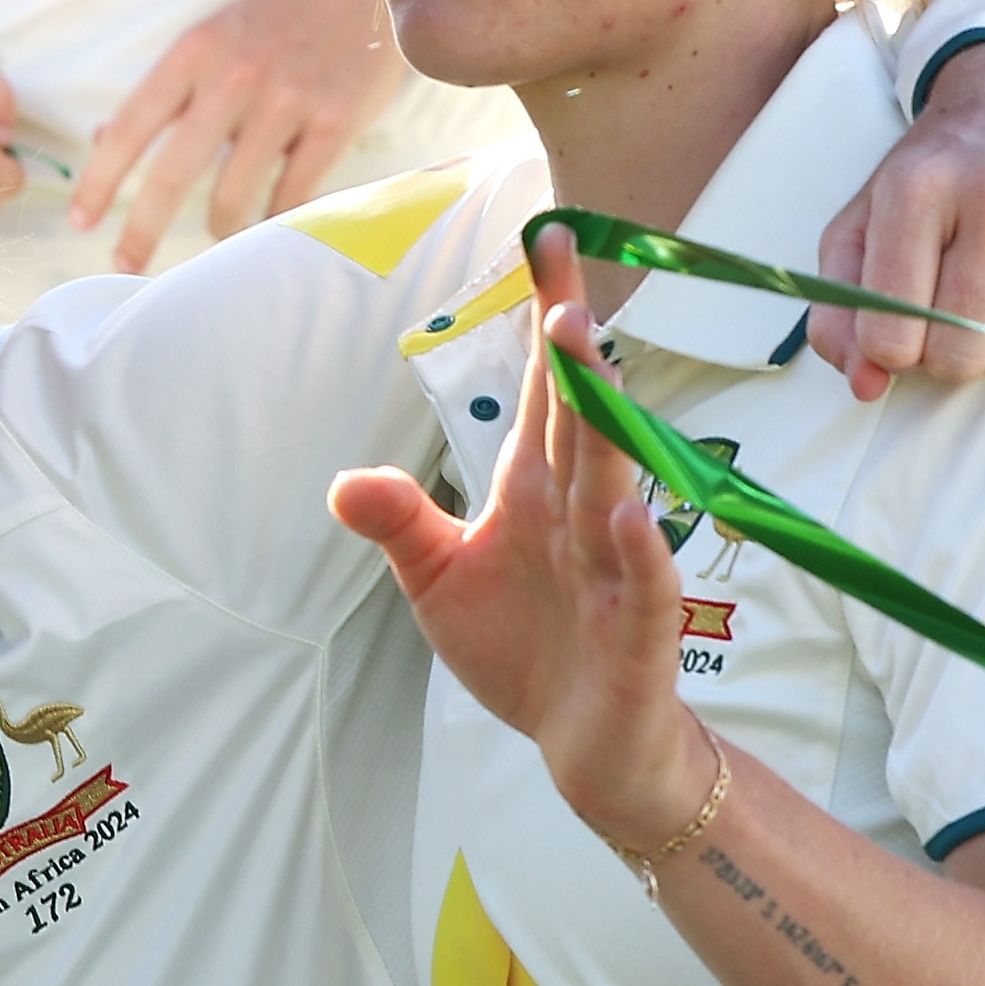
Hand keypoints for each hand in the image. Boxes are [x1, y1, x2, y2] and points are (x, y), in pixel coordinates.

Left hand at [74, 0, 407, 272]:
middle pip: (172, 172)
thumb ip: (165, 91)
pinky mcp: (335, 119)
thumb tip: (104, 139)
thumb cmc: (282, 16)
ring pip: (233, 194)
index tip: (81, 221)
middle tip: (126, 267)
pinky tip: (268, 226)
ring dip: (219, 228)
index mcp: (195, 50)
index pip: (132, 126)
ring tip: (219, 236)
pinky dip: (274, 220)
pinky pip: (292, 194)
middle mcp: (235, 73)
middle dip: (142, 230)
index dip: (99, 180)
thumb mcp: (213, 37)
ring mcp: (287, 98)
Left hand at [331, 226, 719, 849]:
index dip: (545, 317)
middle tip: (563, 283)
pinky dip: (640, 549)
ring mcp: (615, 566)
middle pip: (578, 418)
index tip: (545, 240)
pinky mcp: (637, 629)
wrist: (584, 744)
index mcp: (536, 488)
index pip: (542, 389)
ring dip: (602, 420)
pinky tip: (627, 511)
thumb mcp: (437, 581)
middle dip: (571, 352)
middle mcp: (581, 511)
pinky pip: (642, 582)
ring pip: (611, 479)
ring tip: (587, 353)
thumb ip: (399, 523)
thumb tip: (342, 482)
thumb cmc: (521, 647)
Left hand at [813, 36, 984, 396]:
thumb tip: (864, 385)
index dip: (894, 353)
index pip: (892, 336)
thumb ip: (841, 306)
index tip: (904, 331)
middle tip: (957, 317)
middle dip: (952, 355)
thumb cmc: (938, 169)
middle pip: (963, 349)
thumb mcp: (866, 219)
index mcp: (914, 189)